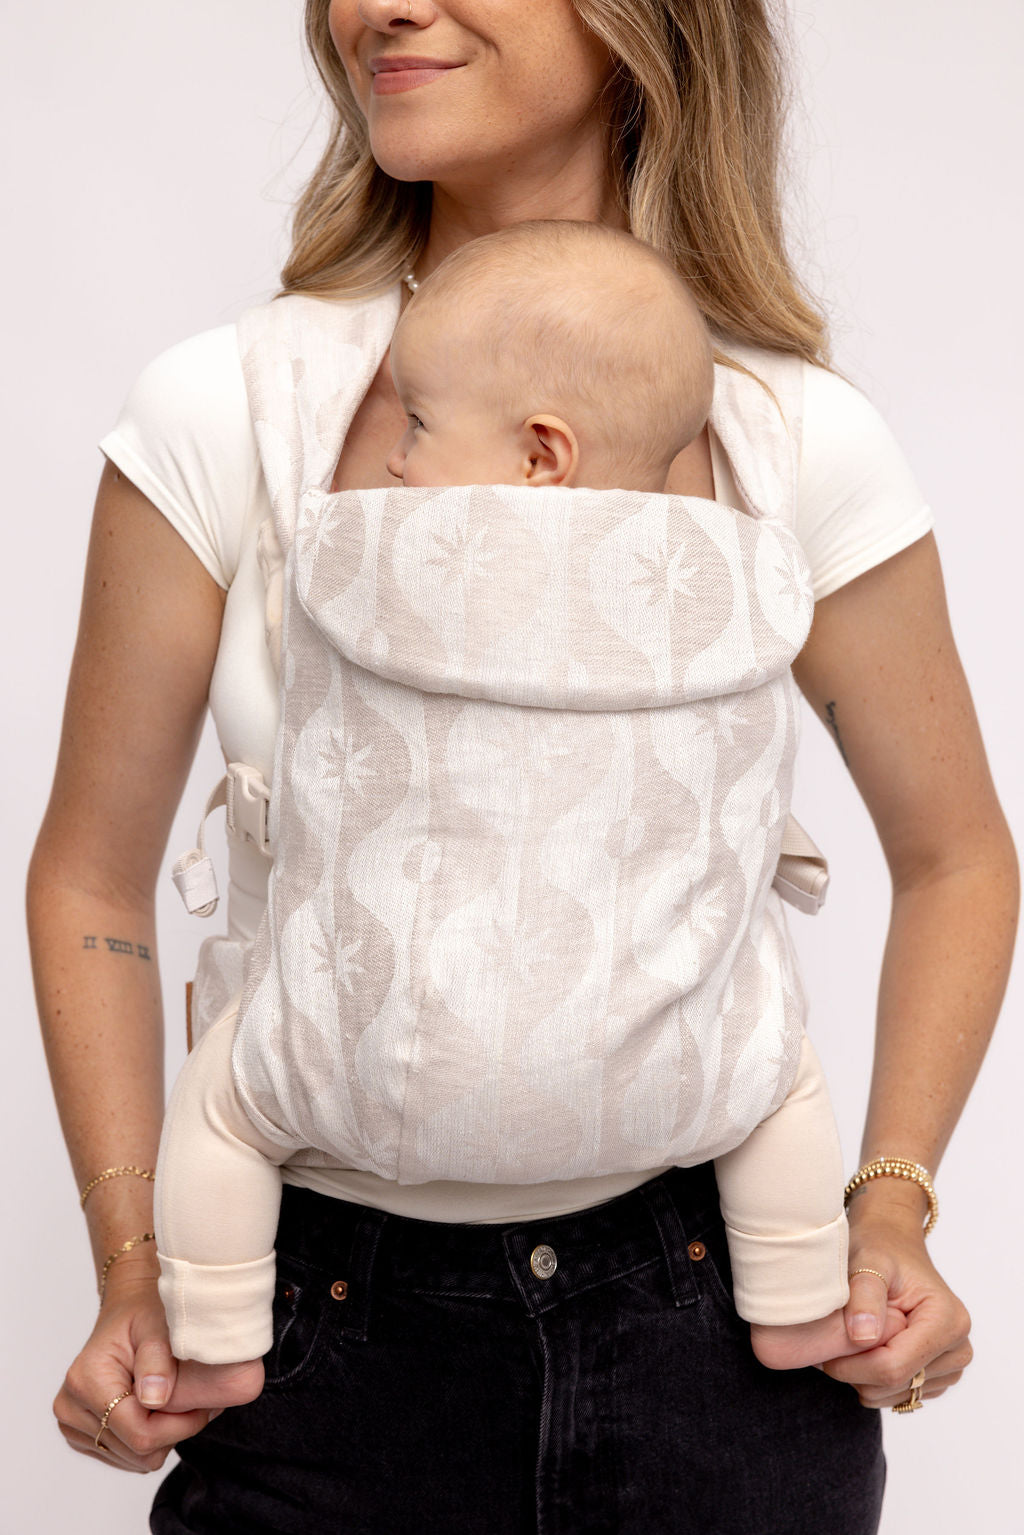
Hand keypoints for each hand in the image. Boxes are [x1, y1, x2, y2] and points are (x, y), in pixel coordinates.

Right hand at [53, 1260, 218, 1472]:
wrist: (126, 1313)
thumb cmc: (145, 1312)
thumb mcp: (157, 1324)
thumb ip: (157, 1359)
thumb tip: (155, 1399)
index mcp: (86, 1381)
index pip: (140, 1433)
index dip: (181, 1425)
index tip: (206, 1404)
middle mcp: (71, 1409)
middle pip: (139, 1452)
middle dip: (175, 1430)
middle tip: (196, 1399)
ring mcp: (73, 1426)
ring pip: (136, 1460)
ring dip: (164, 1435)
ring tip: (177, 1399)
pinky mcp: (84, 1437)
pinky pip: (129, 1458)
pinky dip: (150, 1438)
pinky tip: (158, 1408)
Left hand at [819, 1196, 972, 1408]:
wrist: (893, 1243)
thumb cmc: (880, 1247)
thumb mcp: (868, 1261)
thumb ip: (864, 1296)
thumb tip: (863, 1337)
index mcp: (948, 1321)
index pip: (894, 1367)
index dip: (852, 1367)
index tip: (823, 1353)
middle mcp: (958, 1348)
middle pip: (896, 1385)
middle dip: (856, 1372)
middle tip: (832, 1343)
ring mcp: (952, 1365)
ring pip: (896, 1395)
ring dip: (864, 1377)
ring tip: (850, 1339)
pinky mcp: (939, 1376)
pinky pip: (900, 1395)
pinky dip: (875, 1380)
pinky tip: (865, 1349)